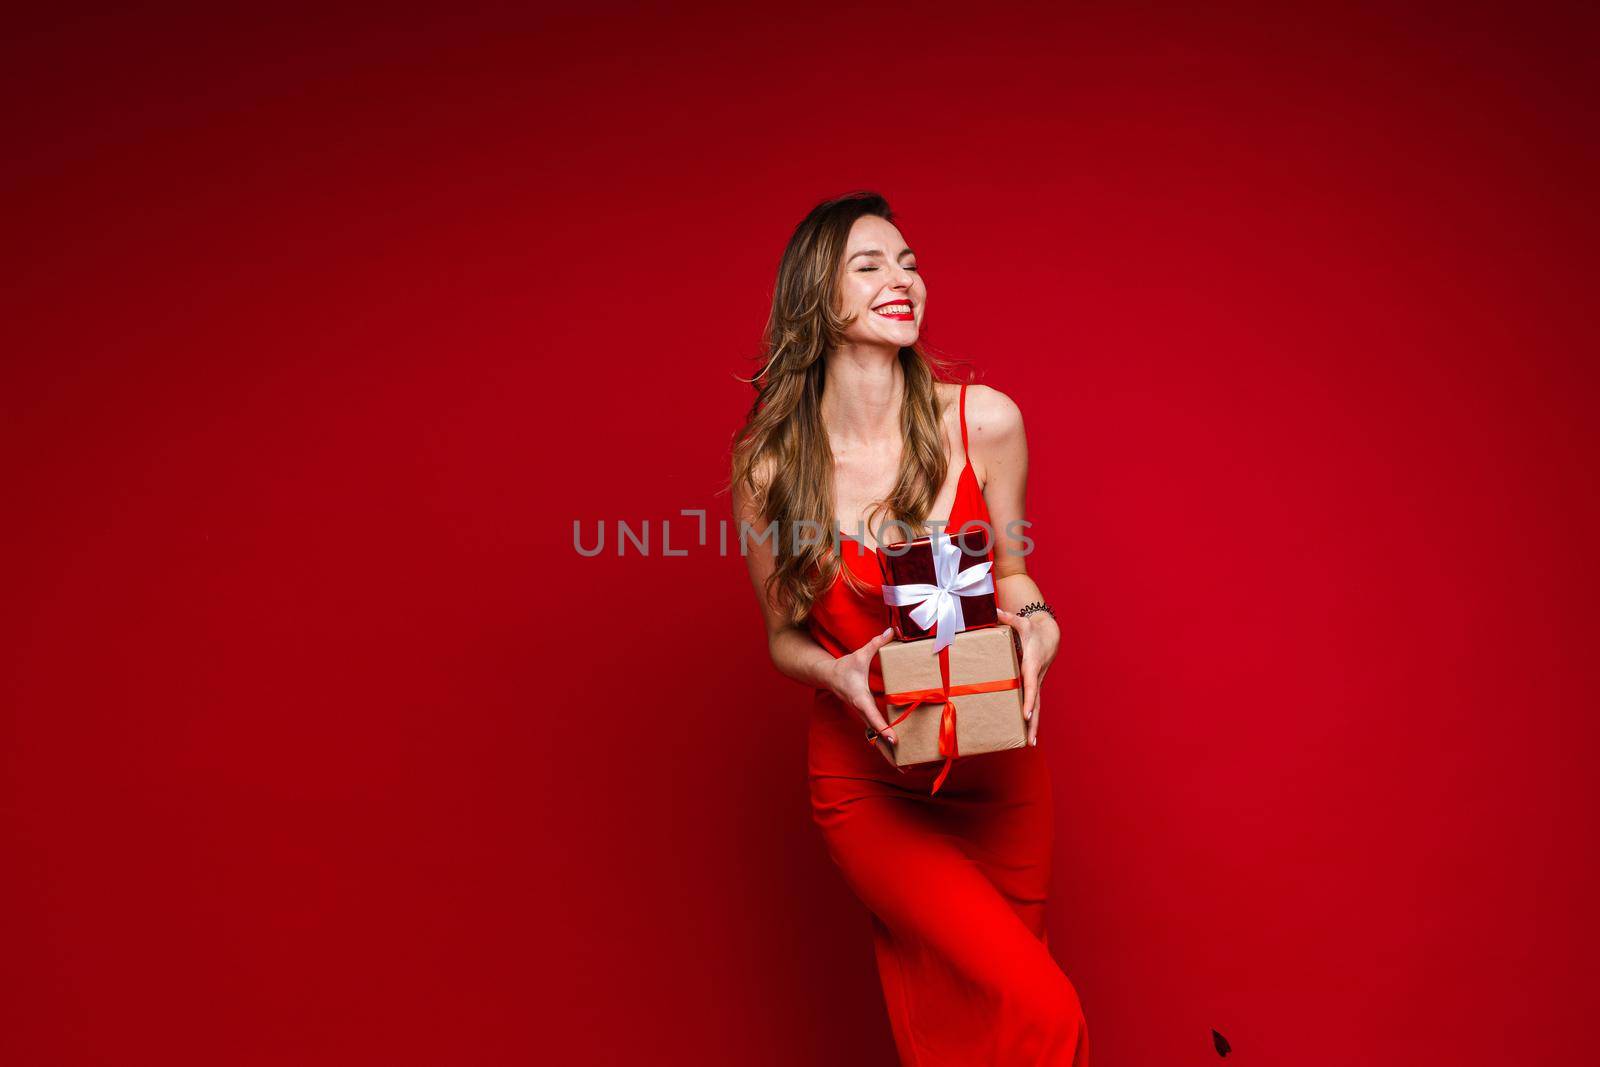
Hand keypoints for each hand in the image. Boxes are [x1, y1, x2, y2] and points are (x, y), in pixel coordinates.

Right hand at [827, 626, 904, 771]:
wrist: (828, 677)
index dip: (882, 728)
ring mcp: (862, 717)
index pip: (872, 716)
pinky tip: (898, 757)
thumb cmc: (846, 666)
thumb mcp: (861, 654)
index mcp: (860, 698)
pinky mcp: (865, 718)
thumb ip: (877, 642)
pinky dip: (886, 747)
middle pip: (875, 736)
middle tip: (904, 767)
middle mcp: (862, 711)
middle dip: (888, 752)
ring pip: (875, 740)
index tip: (893, 739)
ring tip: (905, 769)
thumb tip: (892, 629)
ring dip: (888, 755)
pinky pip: (876, 735)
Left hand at [995, 608, 1059, 746]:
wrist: (1049, 636)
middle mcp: (1035, 678)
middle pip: (1035, 703)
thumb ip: (1007, 618)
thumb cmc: (1032, 631)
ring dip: (1034, 726)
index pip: (1030, 686)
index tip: (1026, 713)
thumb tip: (994, 611)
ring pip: (1036, 708)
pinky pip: (1033, 704)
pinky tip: (1027, 733)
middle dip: (1033, 722)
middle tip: (1031, 740)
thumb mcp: (1021, 623)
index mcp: (1031, 665)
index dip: (1028, 700)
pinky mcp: (1033, 686)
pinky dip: (1031, 719)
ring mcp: (1036, 684)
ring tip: (1030, 743)